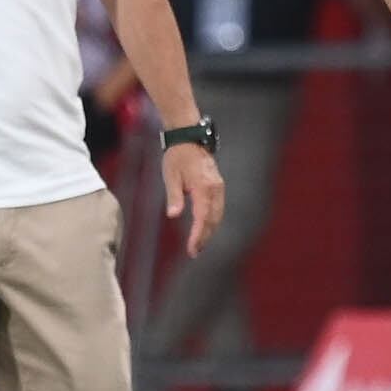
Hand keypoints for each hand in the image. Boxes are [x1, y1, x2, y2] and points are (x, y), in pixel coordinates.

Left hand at [162, 139, 225, 257]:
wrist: (188, 139)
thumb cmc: (177, 157)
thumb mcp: (171, 176)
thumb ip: (174, 196)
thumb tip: (173, 215)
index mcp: (203, 186)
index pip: (202, 217)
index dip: (198, 235)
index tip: (191, 248)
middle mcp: (215, 188)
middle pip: (213, 220)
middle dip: (204, 237)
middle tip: (193, 252)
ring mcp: (219, 187)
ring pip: (217, 215)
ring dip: (209, 231)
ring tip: (198, 244)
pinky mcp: (218, 186)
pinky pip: (218, 208)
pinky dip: (212, 221)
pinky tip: (204, 228)